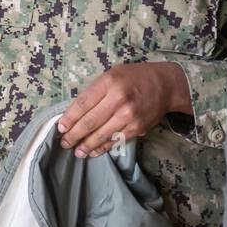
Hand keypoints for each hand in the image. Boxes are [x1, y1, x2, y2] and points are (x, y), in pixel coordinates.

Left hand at [56, 62, 191, 157]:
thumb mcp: (112, 75)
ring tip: (77, 151)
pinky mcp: (137, 128)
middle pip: (89, 121)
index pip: (82, 103)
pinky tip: (93, 152)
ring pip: (101, 134)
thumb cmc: (135, 78)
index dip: (69, 118)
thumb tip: (76, 113)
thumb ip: (96, 91)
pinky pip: (115, 141)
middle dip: (74, 135)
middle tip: (64, 143)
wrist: (165, 85)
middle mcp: (118, 98)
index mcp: (109, 82)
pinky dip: (102, 148)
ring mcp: (128, 115)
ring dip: (86, 145)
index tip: (60, 127)